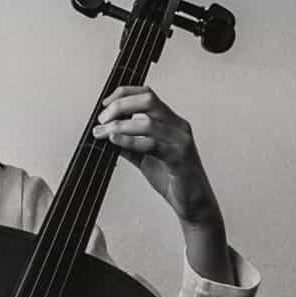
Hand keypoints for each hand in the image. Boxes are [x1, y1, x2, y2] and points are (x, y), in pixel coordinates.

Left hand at [93, 86, 221, 227]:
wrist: (193, 202)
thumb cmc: (173, 179)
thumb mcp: (145, 158)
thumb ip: (129, 145)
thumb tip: (107, 135)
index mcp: (170, 122)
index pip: (148, 94)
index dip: (124, 93)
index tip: (105, 104)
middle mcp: (177, 126)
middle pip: (148, 101)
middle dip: (120, 106)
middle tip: (102, 120)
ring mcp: (179, 140)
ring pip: (148, 121)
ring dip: (120, 125)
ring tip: (103, 132)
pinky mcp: (178, 157)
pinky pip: (152, 144)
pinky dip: (130, 141)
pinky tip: (116, 142)